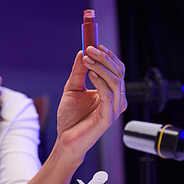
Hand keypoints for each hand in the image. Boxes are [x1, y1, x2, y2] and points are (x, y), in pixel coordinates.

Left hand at [56, 45, 126, 161]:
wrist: (65, 139)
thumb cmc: (71, 117)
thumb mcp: (72, 88)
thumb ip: (78, 71)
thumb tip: (83, 52)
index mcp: (111, 92)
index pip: (117, 69)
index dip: (108, 56)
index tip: (95, 44)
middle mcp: (116, 99)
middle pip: (118, 72)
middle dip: (104, 58)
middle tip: (90, 49)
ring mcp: (114, 108)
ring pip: (115, 81)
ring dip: (100, 67)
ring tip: (86, 60)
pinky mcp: (108, 117)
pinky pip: (108, 95)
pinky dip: (100, 81)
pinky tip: (90, 74)